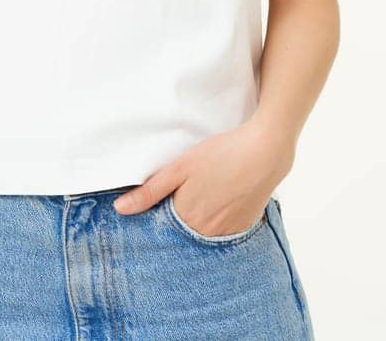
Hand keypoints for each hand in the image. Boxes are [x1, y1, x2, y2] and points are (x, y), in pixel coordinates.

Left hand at [111, 120, 295, 237]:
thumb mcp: (179, 168)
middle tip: (186, 191)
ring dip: (199, 218)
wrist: (265, 151)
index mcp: (186, 219)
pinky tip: (221, 198)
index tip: (162, 199)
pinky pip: (223, 230)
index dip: (159, 212)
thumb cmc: (221, 154)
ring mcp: (228, 233)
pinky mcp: (245, 227)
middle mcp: (207, 233)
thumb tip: (120, 210)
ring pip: (203, 231)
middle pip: (183, 231)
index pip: (163, 227)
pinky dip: (218, 218)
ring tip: (205, 192)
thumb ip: (149, 192)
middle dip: (179, 215)